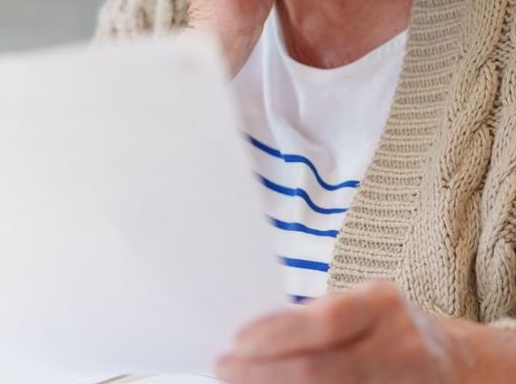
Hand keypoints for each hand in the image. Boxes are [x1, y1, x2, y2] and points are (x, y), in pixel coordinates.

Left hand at [214, 281, 501, 382]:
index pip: (321, 323)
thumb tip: (246, 337)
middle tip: (224, 371)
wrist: (454, 361)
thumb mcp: (357, 306)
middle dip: (261, 373)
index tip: (233, 344)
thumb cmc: (383, 327)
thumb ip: (312, 319)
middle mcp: (399, 346)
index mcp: (381, 305)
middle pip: (319, 370)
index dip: (272, 337)